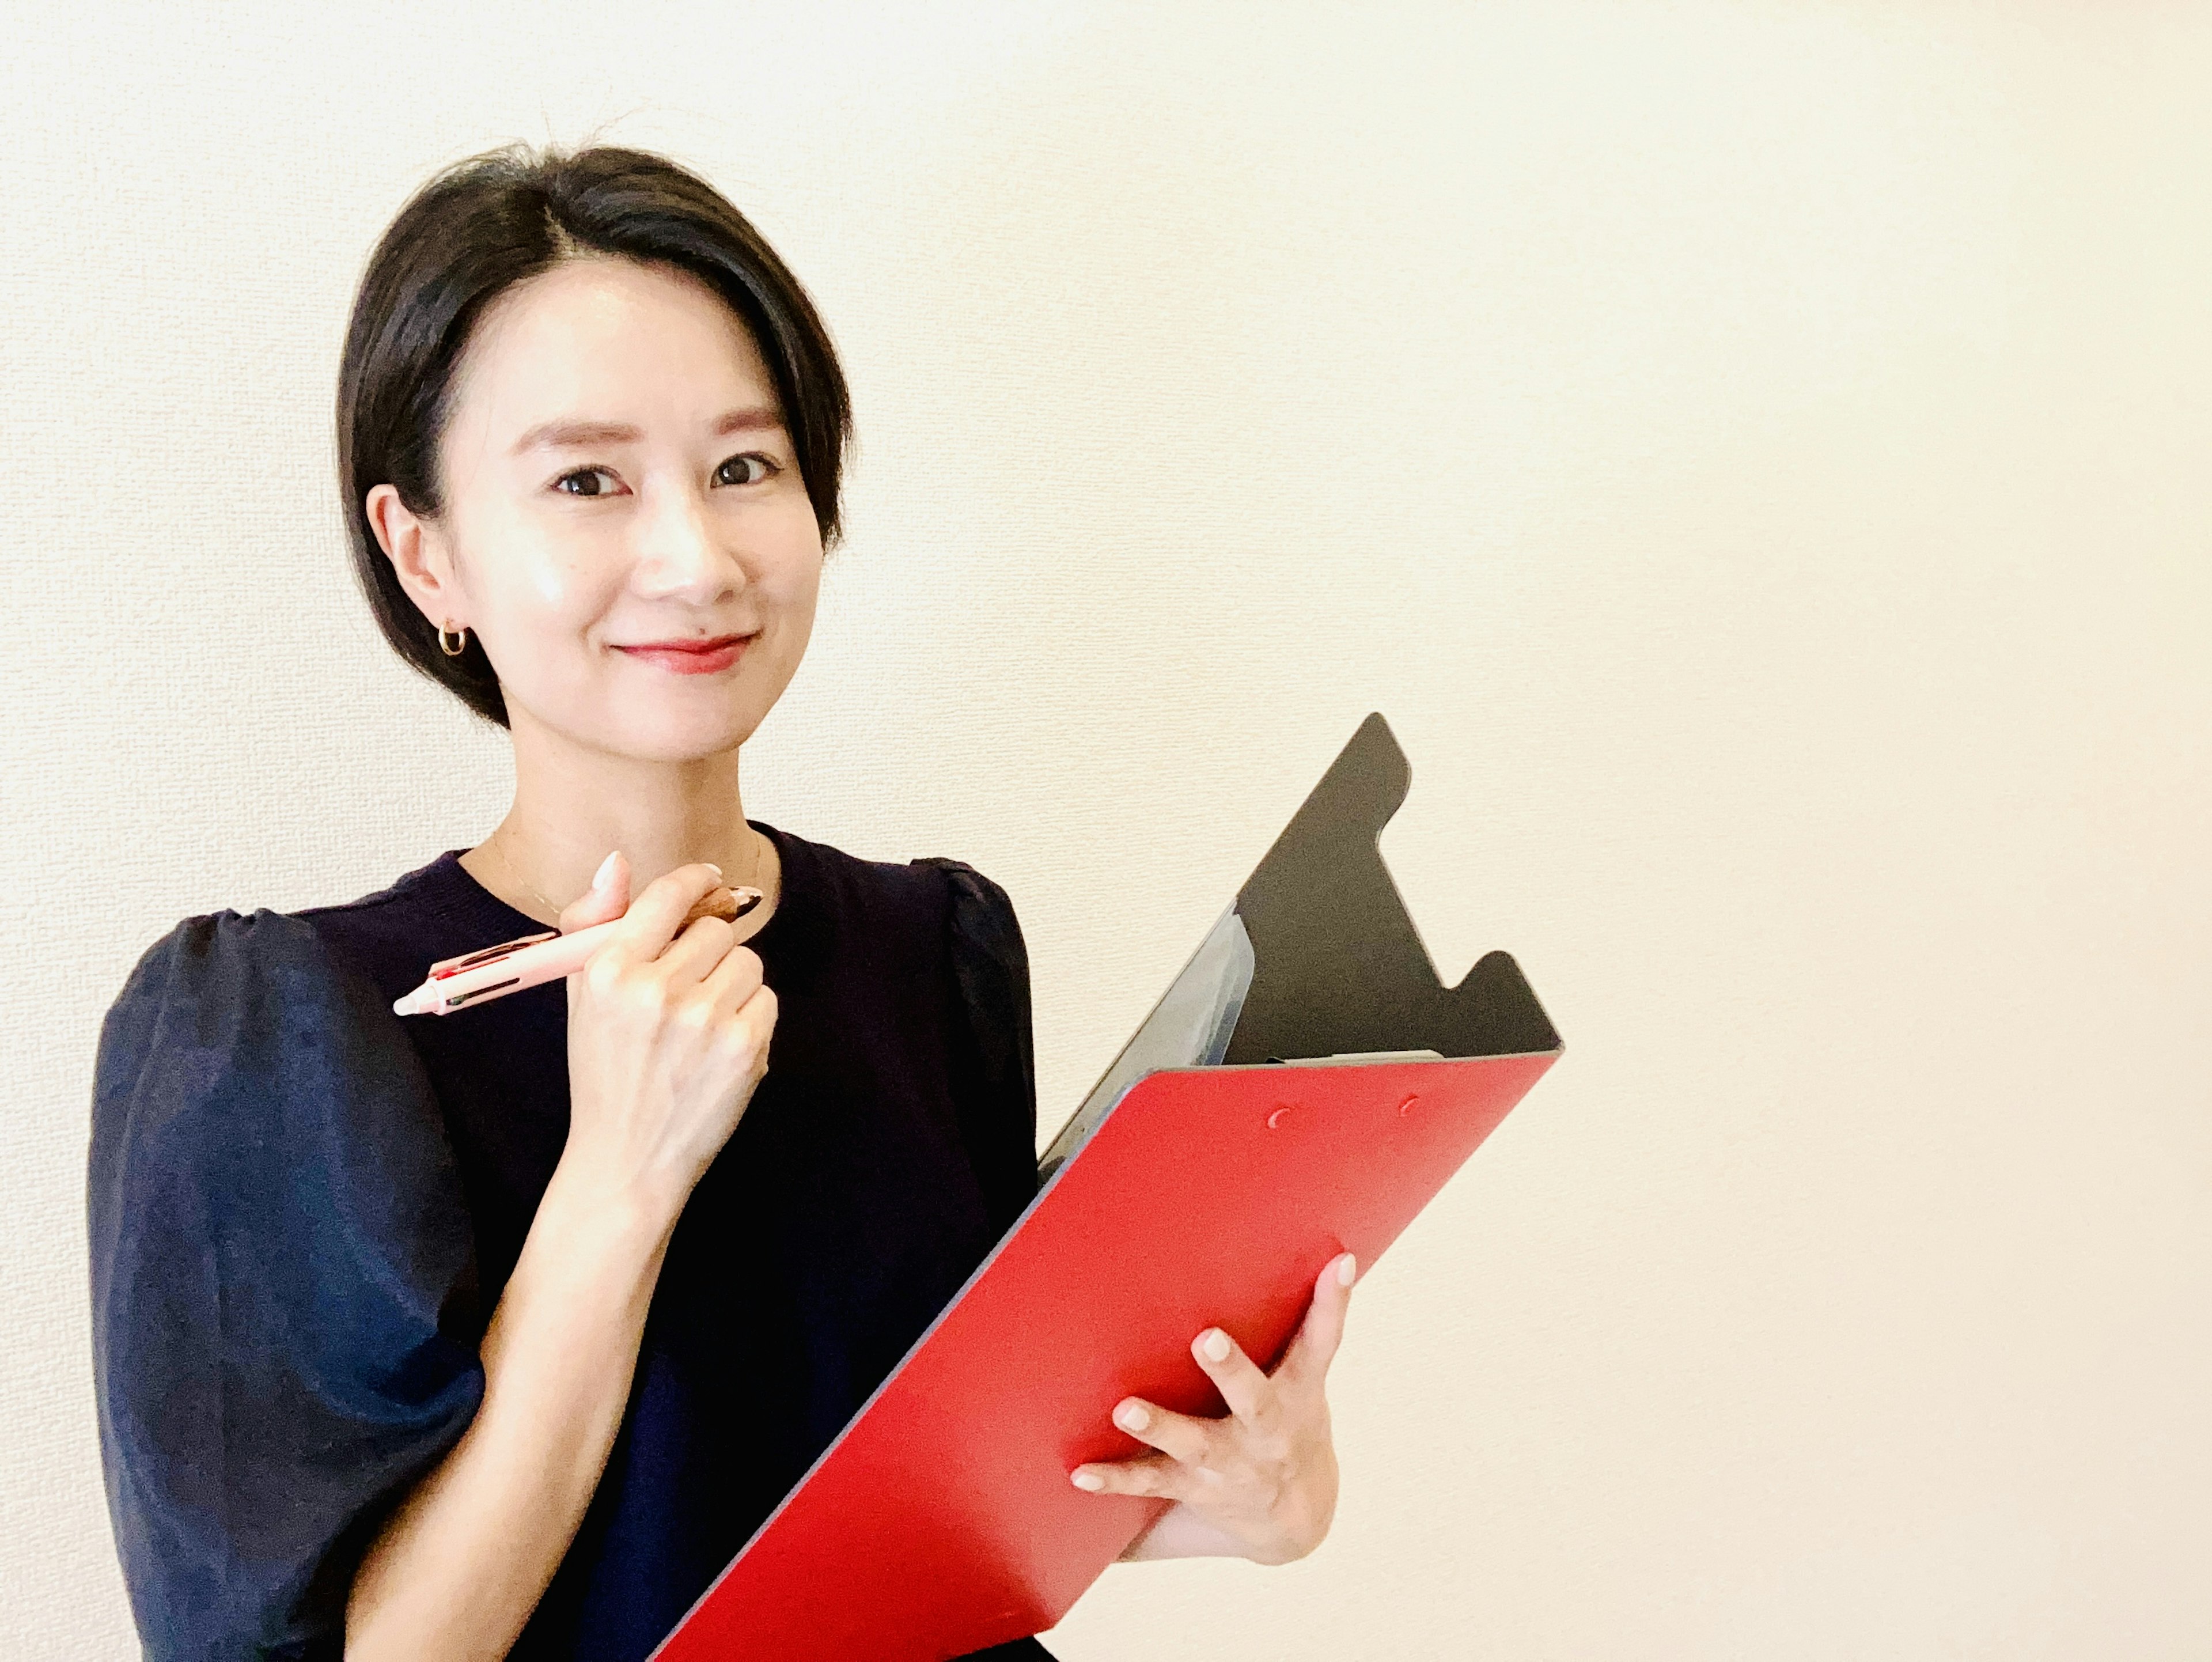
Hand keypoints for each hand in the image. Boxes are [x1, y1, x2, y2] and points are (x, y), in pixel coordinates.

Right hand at [557, 852, 777, 1224]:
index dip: (696, 882)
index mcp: (610, 971)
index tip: (709, 881)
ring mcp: (704, 1020)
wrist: (626, 1161)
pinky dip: (750, 1019)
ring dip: (732, 985)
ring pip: (747, 962)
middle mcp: (656, 991)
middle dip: (707, 953)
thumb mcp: (581, 996)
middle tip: (685, 992)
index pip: (669, 896)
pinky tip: (718, 1049)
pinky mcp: (744, 1048)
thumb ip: (593, 922)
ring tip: (699, 1026)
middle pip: (715, 929)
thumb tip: (618, 862)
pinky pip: (767, 1000)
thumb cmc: (604, 1073)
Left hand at [1070, 1251, 1356, 1565]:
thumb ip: (1317, 1319)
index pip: (1321, 1343)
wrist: (1296, 1519)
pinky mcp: (1194, 1485)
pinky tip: (1081, 1472)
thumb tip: (1344, 1254)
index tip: (1338, 1265)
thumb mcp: (1310, 1376)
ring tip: (1125, 1409)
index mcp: (1299, 1393)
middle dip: (1232, 1371)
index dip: (1333, 1303)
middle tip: (1207, 1339)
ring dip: (1161, 1426)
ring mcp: (1229, 1462)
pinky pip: (1152, 1481)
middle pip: (1254, 1401)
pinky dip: (1116, 1478)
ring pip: (1195, 1445)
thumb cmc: (1295, 1420)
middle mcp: (1267, 1431)